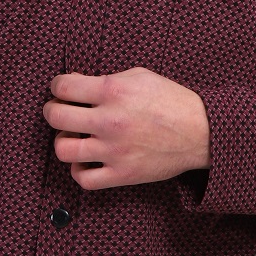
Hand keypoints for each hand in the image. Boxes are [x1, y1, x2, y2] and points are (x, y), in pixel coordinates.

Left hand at [42, 67, 210, 190]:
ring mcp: (114, 150)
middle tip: (61, 111)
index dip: (57, 86)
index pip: (63, 86)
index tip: (62, 89)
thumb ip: (105, 79)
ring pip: (63, 150)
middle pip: (55, 117)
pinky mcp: (122, 174)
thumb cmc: (170, 100)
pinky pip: (83, 179)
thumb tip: (74, 85)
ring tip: (75, 136)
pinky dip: (79, 170)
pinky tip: (87, 160)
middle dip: (53, 110)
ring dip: (64, 141)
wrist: (202, 132)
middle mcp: (110, 121)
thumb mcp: (139, 76)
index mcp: (113, 91)